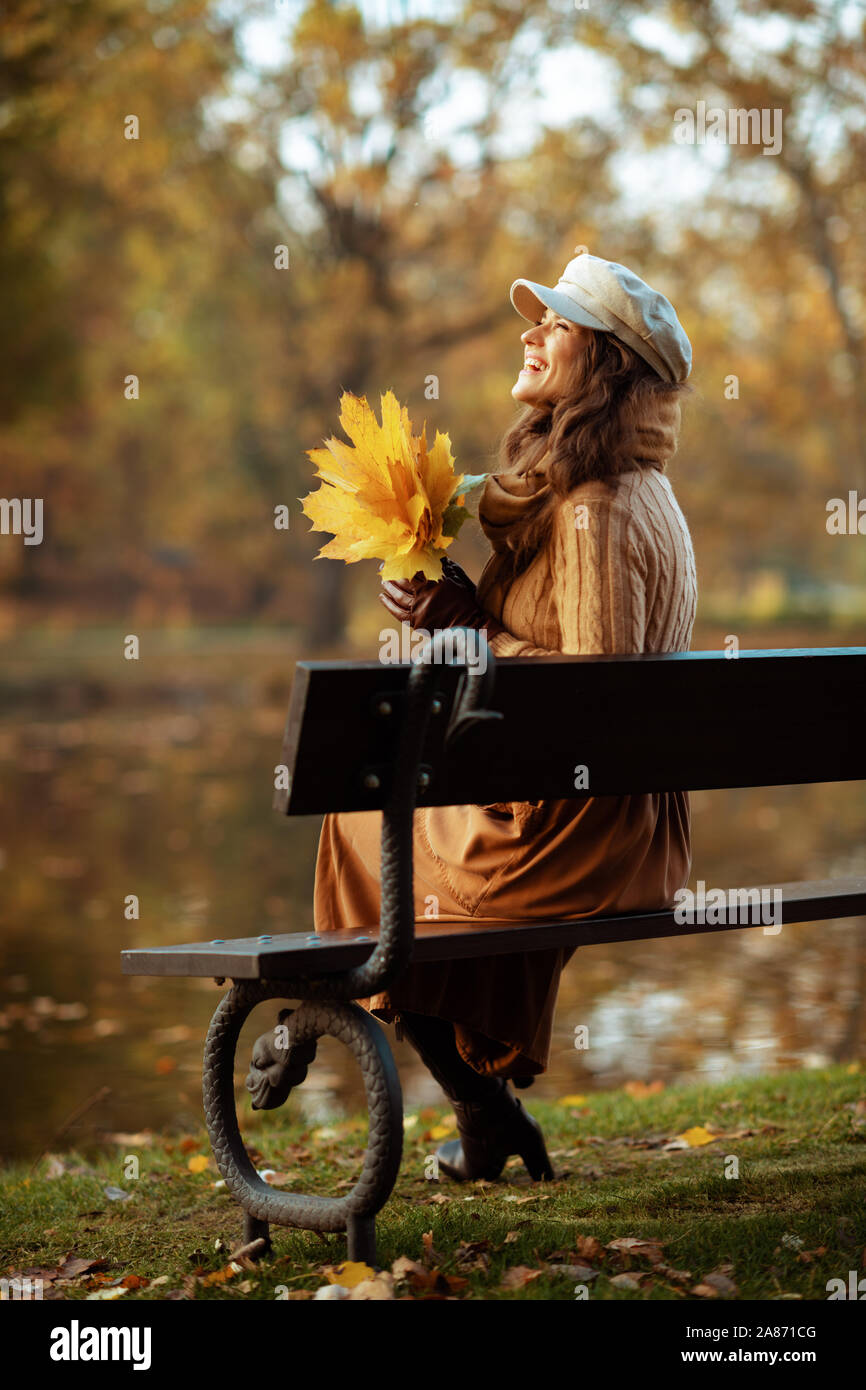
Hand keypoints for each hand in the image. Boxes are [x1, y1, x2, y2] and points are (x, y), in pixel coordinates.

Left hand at [378, 559, 504, 637]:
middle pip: (401, 581)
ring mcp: (418, 609)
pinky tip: (383, 597)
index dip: (401, 562)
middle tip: (384, 566)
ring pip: (397, 596)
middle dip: (391, 572)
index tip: (394, 557)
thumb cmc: (466, 600)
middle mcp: (423, 595)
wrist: (469, 626)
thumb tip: (432, 552)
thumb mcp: (458, 578)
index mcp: (433, 581)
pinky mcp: (416, 622)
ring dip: (388, 586)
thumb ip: (444, 565)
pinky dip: (389, 604)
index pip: (411, 568)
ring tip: (384, 580)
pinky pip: (397, 612)